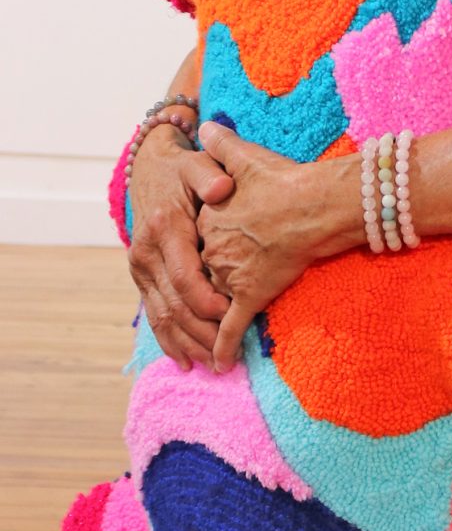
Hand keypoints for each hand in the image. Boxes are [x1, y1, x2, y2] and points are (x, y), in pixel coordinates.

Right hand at [126, 124, 235, 370]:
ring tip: (212, 365)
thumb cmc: (184, 168)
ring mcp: (141, 268)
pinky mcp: (142, 277)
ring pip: (162, 316)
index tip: (232, 317)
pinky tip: (185, 361)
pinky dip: (169, 340)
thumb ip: (210, 175)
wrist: (149, 168)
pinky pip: (154, 314)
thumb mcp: (198, 164)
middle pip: (174, 305)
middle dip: (202, 333)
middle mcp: (147, 253)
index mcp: (164, 229)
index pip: (184, 276)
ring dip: (187, 343)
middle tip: (228, 355)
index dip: (207, 301)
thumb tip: (222, 188)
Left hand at [196, 123, 351, 371]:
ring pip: (207, 304)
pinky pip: (232, 327)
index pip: (191, 240)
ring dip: (200, 326)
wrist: (317, 204)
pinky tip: (219, 366)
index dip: (193, 252)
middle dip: (191, 294)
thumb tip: (203, 125)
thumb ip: (220, 143)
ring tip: (196, 343)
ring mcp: (229, 273)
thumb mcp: (246, 154)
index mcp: (206, 218)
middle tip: (185, 311)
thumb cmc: (285, 179)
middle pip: (196, 275)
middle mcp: (211, 248)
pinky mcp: (251, 294)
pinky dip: (224, 348)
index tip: (193, 261)